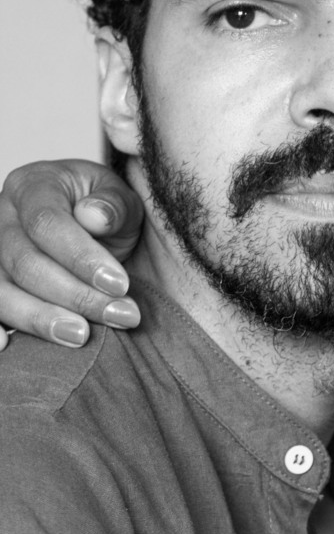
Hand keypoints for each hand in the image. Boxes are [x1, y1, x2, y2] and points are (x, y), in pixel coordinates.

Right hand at [0, 160, 143, 348]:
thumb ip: (113, 205)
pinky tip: (7, 346)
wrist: (90, 226)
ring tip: (81, 336)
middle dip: (75, 295)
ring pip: (1, 291)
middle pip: (25, 262)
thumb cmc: (105, 212)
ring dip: (41, 319)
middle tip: (121, 316)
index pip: (47, 223)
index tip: (120, 284)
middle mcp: (3, 219)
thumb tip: (94, 217)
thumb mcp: (120, 199)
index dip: (81, 257)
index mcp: (32, 187)